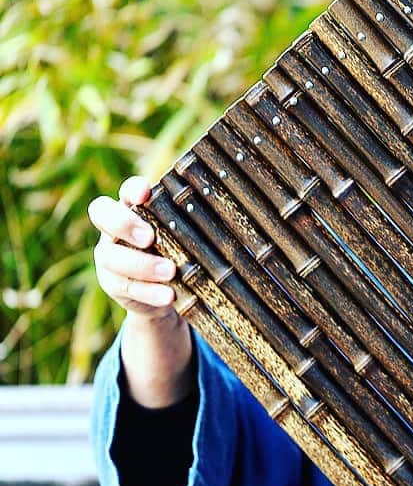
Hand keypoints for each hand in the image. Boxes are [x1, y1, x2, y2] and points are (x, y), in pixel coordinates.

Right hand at [88, 176, 193, 406]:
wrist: (166, 295)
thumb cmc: (183, 254)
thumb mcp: (190, 238)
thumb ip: (197, 225)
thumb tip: (239, 214)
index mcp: (134, 209)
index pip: (126, 191)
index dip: (132, 189)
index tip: (148, 192)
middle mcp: (115, 229)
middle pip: (102, 213)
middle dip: (124, 223)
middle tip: (150, 237)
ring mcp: (109, 256)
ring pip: (112, 256)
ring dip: (142, 264)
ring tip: (169, 271)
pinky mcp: (113, 284)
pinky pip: (125, 287)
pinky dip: (148, 292)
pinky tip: (168, 296)